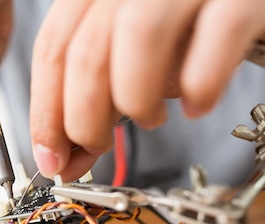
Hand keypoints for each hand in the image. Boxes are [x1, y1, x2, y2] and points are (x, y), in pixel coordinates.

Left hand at [30, 0, 264, 180]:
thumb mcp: (137, 60)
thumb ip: (98, 100)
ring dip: (136, 100)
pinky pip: (218, 37)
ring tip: (150, 118)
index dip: (46, 111)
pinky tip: (199, 102)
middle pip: (86, 51)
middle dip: (83, 119)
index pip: (54, 48)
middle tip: (98, 146)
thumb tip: (65, 158)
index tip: (52, 157)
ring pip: (138, 39)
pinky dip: (202, 83)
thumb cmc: (204, 23)